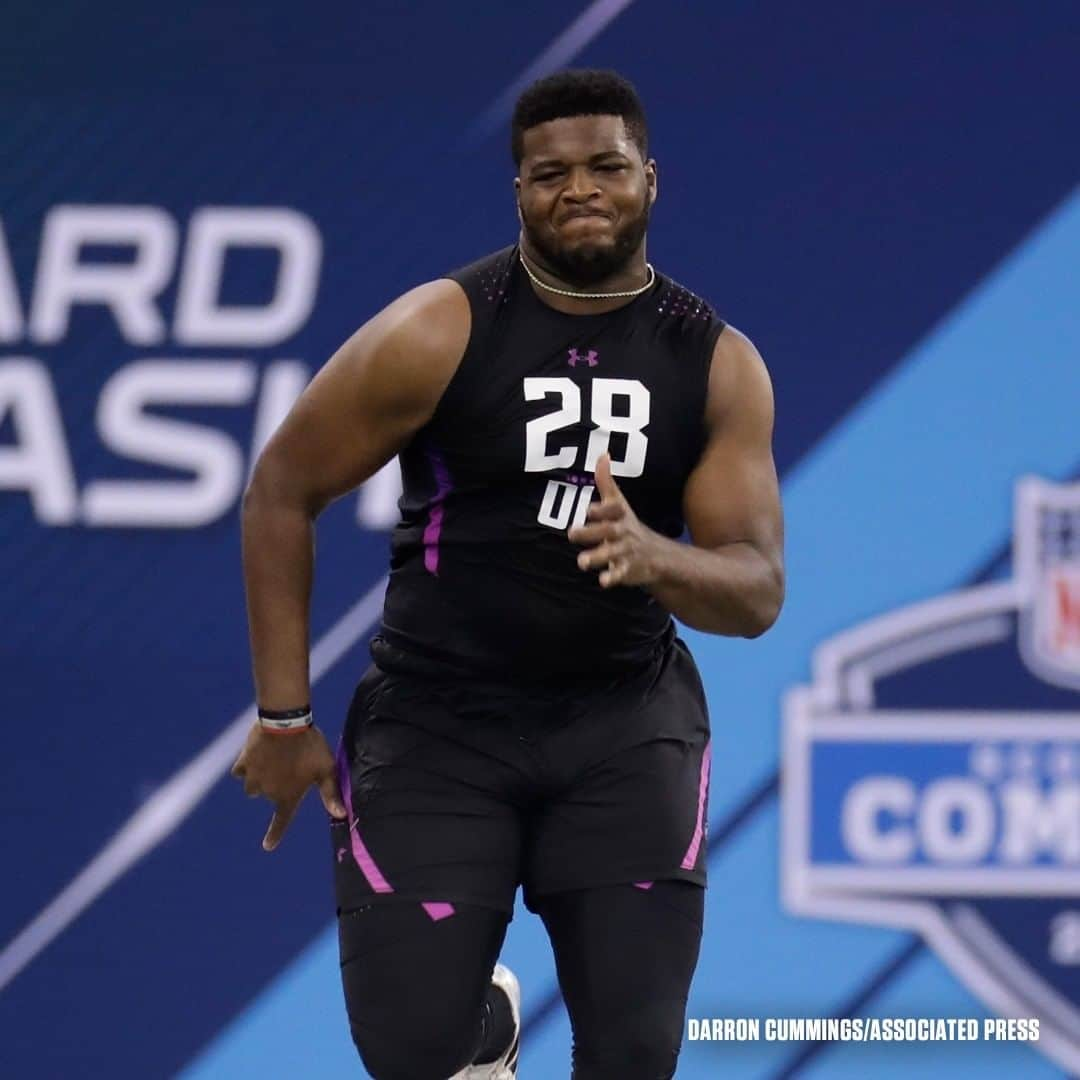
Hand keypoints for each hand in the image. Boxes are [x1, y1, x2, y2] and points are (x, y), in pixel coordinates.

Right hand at [230, 722, 346, 850]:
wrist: (286, 723)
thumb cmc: (310, 747)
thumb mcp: (326, 770)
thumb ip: (331, 794)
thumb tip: (342, 816)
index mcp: (287, 796)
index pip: (281, 821)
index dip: (275, 834)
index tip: (268, 846)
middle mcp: (267, 792)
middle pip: (267, 795)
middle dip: (276, 784)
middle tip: (290, 764)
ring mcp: (252, 778)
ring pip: (252, 786)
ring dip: (260, 777)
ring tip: (274, 759)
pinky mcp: (242, 762)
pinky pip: (240, 770)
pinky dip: (246, 765)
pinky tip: (256, 754)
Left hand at [568, 453, 663, 587]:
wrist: (657, 555)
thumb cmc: (628, 525)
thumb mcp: (619, 504)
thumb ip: (606, 482)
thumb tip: (602, 454)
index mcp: (619, 515)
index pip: (613, 509)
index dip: (602, 509)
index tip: (589, 509)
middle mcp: (623, 532)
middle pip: (608, 531)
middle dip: (591, 533)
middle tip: (571, 534)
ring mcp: (626, 551)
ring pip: (612, 553)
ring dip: (597, 557)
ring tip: (581, 562)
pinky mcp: (628, 569)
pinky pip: (620, 573)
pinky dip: (612, 577)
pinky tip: (602, 582)